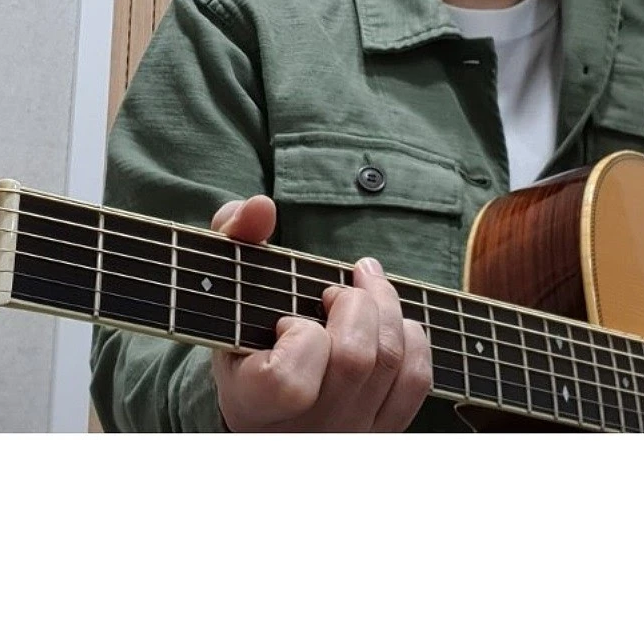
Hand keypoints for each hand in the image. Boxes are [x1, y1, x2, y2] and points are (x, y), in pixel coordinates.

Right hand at [205, 195, 434, 431]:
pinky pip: (417, 380)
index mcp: (252, 405)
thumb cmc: (241, 338)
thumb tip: (261, 207)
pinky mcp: (381, 432)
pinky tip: (389, 322)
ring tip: (365, 288)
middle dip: (355, 305)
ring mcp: (347, 435)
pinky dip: (411, 337)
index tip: (286, 323)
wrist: (261, 404)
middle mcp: (304, 432)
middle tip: (335, 292)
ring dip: (386, 309)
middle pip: (356, 360)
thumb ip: (234, 241)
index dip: (300, 337)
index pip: (289, 380)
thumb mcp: (227, 292)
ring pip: (391, 362)